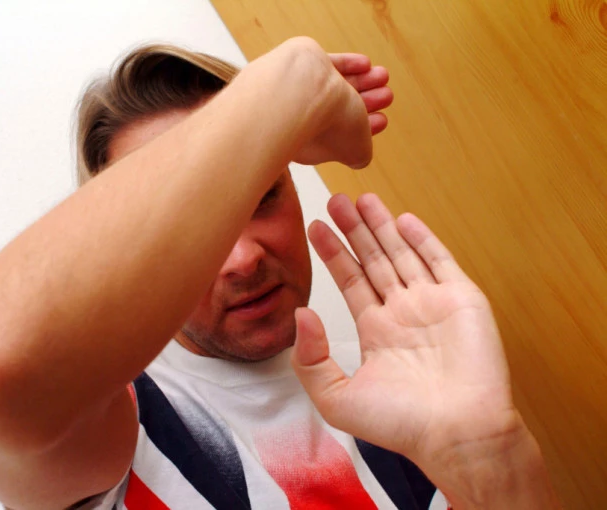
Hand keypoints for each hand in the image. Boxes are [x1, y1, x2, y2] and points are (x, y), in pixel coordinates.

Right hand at [255, 37, 391, 168]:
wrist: (302, 93)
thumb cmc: (327, 127)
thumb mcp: (356, 151)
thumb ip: (361, 155)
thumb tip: (360, 154)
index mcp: (310, 145)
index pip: (341, 136)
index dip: (365, 128)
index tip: (382, 119)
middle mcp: (302, 120)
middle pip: (340, 110)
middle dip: (367, 102)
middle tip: (387, 95)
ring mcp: (299, 92)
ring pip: (334, 86)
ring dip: (362, 81)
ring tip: (383, 75)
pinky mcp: (300, 66)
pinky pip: (327, 65)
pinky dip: (348, 65)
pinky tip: (365, 64)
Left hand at [291, 193, 523, 479]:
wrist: (457, 433)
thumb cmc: (400, 424)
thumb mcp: (336, 397)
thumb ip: (311, 358)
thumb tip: (300, 314)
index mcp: (376, 331)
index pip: (350, 281)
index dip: (334, 253)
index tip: (315, 227)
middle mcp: (403, 313)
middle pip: (373, 260)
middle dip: (354, 230)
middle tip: (335, 200)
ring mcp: (433, 304)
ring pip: (402, 254)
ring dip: (382, 226)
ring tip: (361, 198)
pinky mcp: (463, 300)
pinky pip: (440, 261)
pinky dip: (423, 238)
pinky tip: (403, 218)